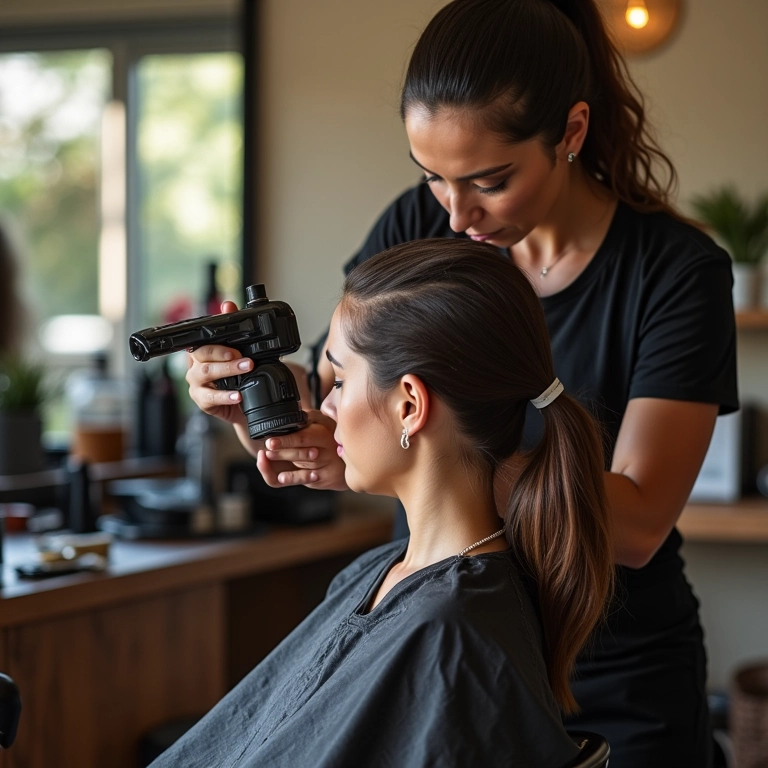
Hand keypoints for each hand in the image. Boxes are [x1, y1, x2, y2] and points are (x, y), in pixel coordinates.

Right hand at [185, 300, 253, 428]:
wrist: (245, 402)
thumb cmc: (240, 374)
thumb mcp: (241, 349)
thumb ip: (232, 327)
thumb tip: (228, 305)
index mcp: (203, 350)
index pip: (203, 340)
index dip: (217, 344)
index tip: (236, 348)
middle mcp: (196, 364)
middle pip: (203, 355)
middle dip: (225, 355)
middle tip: (247, 360)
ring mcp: (197, 383)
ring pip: (206, 373)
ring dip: (227, 371)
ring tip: (245, 371)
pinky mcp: (202, 400)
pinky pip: (210, 397)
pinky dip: (225, 396)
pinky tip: (238, 395)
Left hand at [256, 410, 348, 490]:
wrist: (353, 455)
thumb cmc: (332, 435)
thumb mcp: (326, 420)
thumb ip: (311, 417)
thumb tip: (299, 415)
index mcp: (326, 435)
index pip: (304, 438)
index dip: (287, 440)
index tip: (271, 441)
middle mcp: (329, 452)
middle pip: (301, 453)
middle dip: (282, 452)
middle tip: (267, 449)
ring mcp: (327, 467)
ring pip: (303, 466)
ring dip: (284, 463)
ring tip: (269, 458)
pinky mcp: (325, 479)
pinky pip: (307, 479)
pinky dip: (293, 478)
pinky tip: (282, 477)